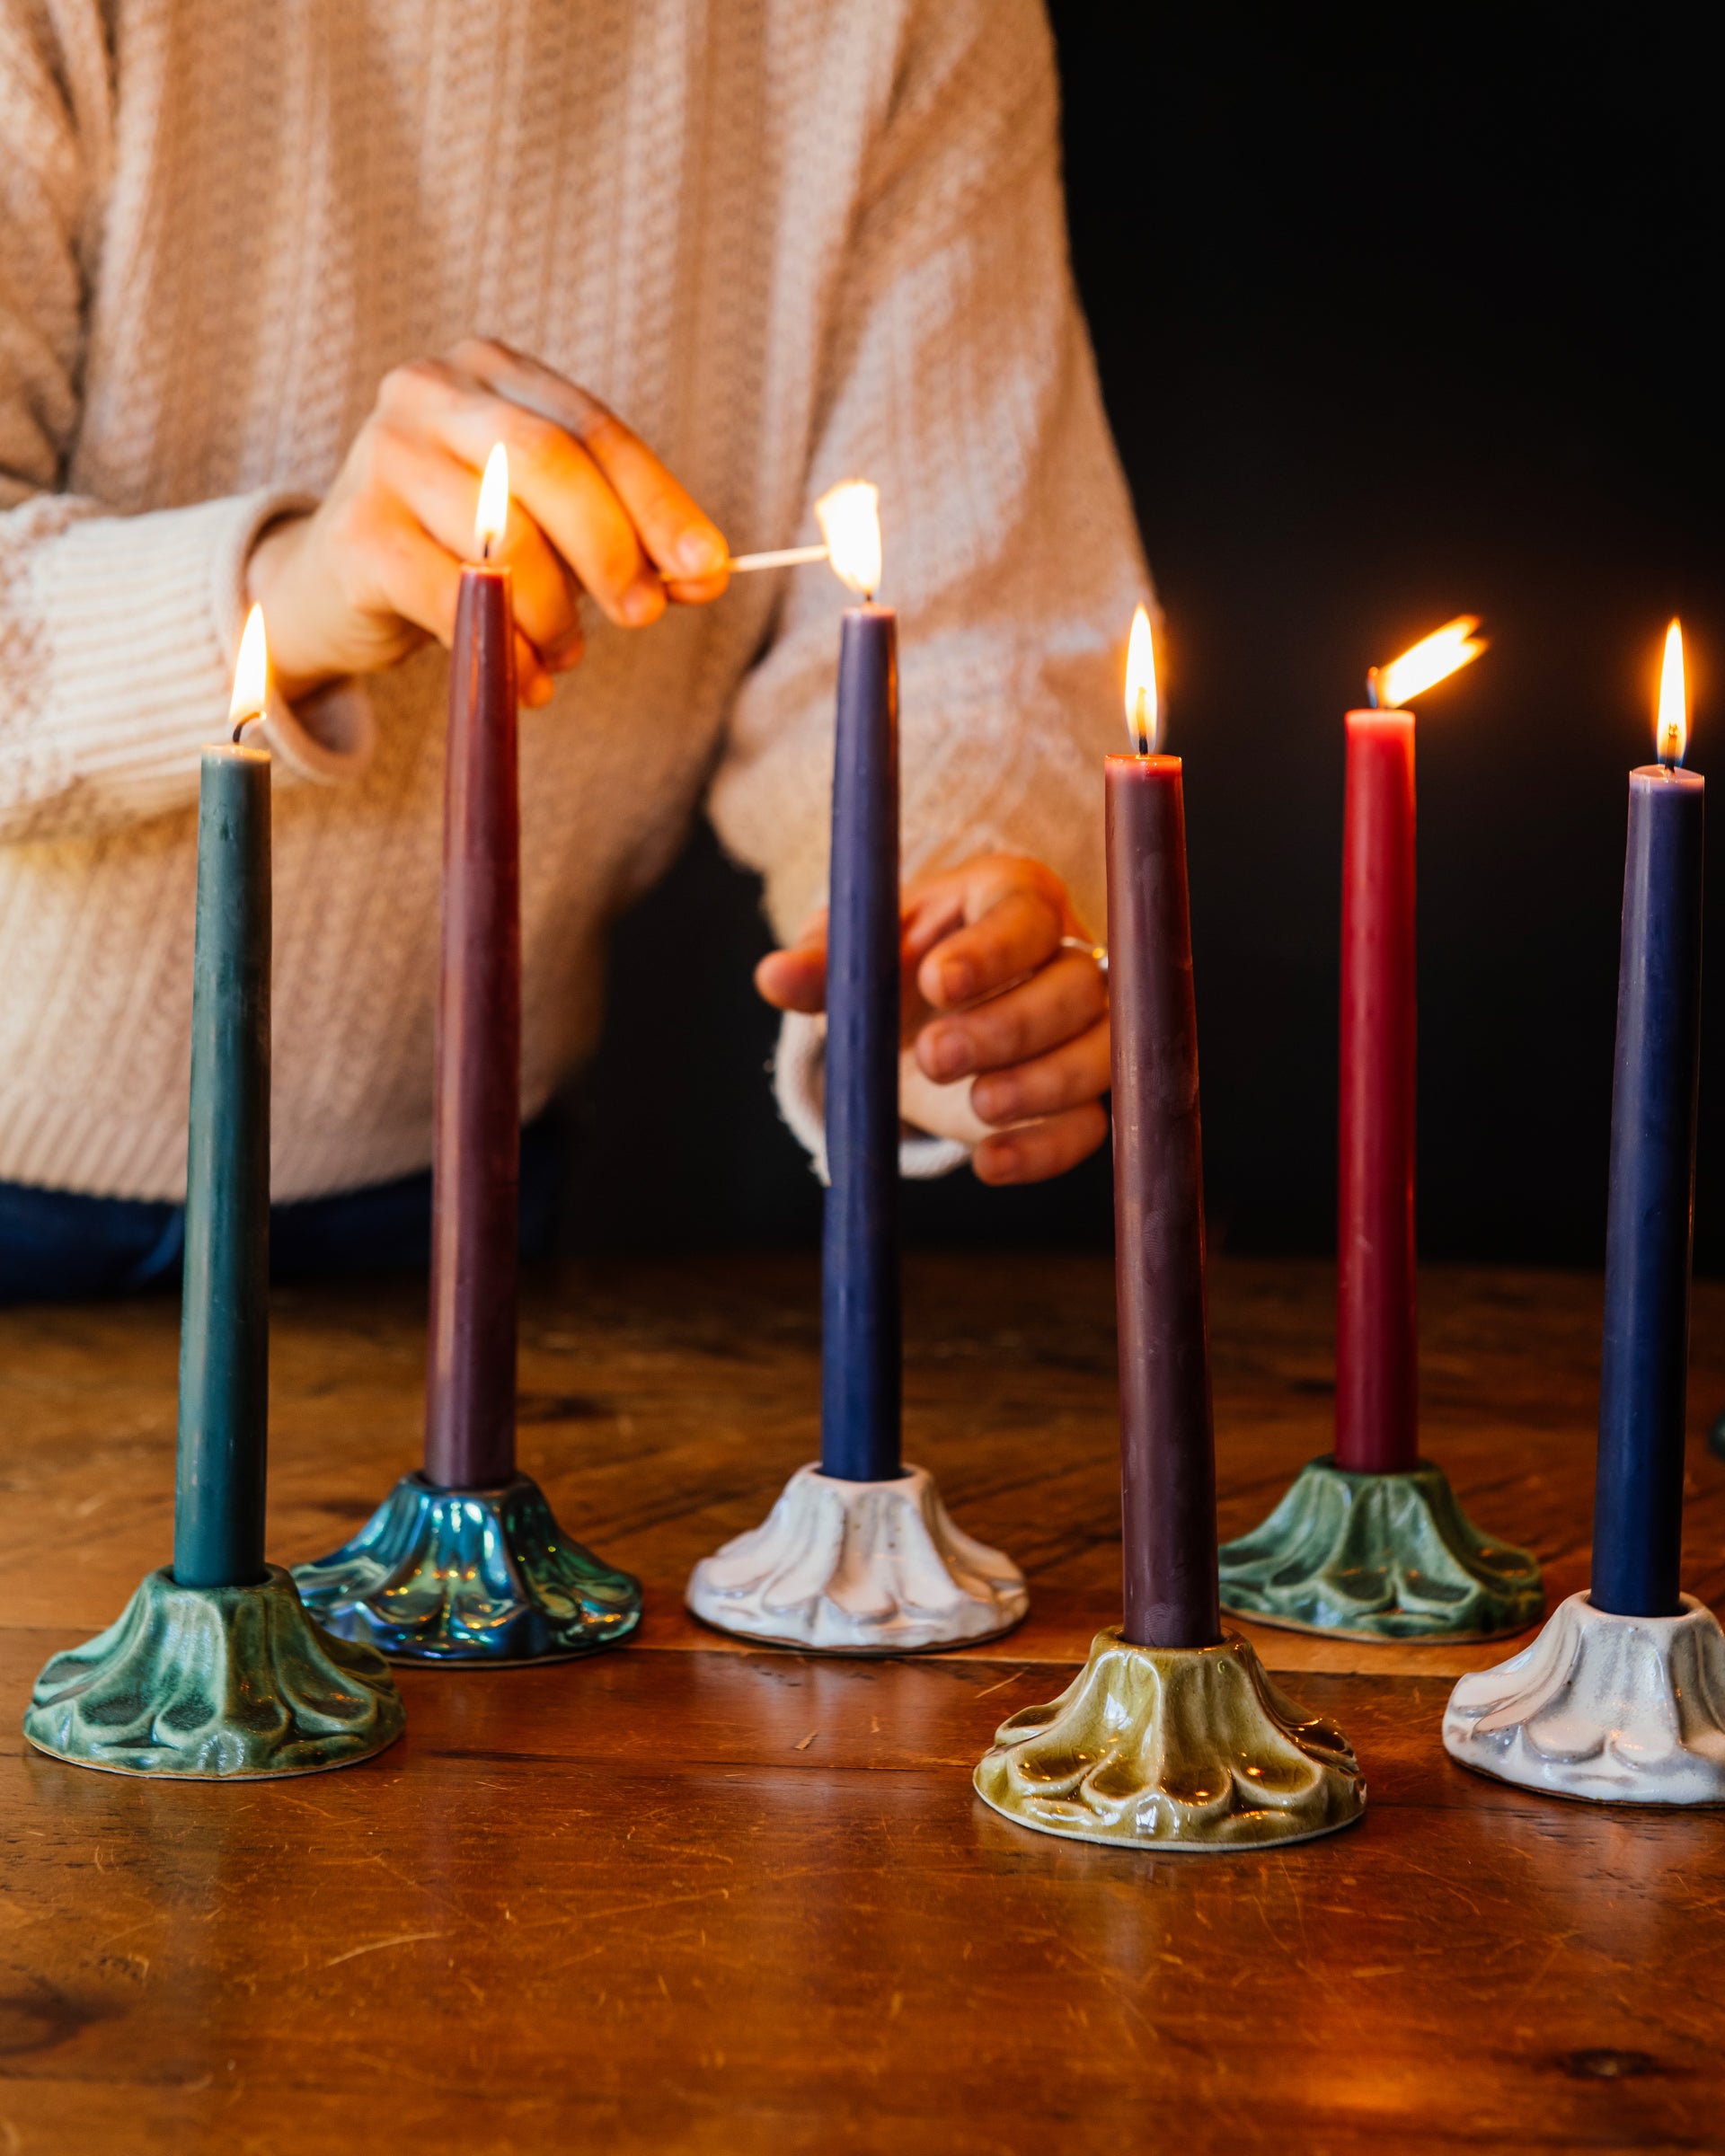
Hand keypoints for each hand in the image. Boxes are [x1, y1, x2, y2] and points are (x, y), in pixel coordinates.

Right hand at [246, 338, 729, 706]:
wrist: (331, 588)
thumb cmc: (457, 548)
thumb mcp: (546, 527)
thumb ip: (620, 537)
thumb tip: (705, 572)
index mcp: (491, 372)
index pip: (594, 430)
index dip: (659, 502)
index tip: (709, 567)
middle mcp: (430, 394)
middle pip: (548, 464)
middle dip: (611, 549)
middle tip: (642, 615)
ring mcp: (383, 456)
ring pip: (504, 536)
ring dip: (554, 615)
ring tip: (565, 654)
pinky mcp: (357, 533)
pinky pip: (457, 598)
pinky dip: (506, 651)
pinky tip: (526, 681)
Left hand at [756, 854, 1108, 1185]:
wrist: (920, 1011)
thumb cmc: (895, 961)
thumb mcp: (857, 951)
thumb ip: (825, 962)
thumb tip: (773, 977)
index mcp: (1012, 898)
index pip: (1024, 916)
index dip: (990, 951)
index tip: (934, 983)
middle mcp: (1065, 957)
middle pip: (1075, 987)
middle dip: (1010, 1026)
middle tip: (934, 1055)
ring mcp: (1083, 1029)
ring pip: (1100, 1054)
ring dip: (1042, 1084)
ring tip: (978, 1106)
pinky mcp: (1077, 1096)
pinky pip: (1088, 1125)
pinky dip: (1044, 1151)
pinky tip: (989, 1163)